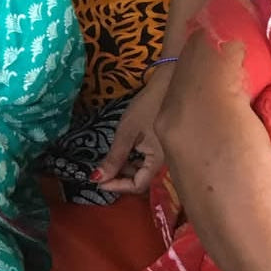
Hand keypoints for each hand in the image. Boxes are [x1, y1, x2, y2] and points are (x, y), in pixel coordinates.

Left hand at [93, 69, 174, 194]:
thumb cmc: (149, 106)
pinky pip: (148, 161)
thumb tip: (98, 178)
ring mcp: (167, 156)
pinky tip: (123, 153)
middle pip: (142, 180)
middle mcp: (167, 163)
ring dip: (126, 169)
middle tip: (101, 172)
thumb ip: (114, 158)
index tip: (98, 182)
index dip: (117, 186)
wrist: (172, 84)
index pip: (138, 185)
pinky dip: (134, 161)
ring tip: (109, 161)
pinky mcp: (165, 148)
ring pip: (144, 171)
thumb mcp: (127, 132)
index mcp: (159, 161)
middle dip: (120, 178)